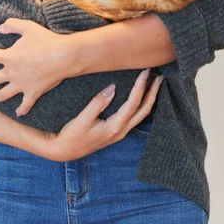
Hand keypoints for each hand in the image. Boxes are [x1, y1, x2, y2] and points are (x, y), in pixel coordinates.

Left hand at [0, 18, 69, 115]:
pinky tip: (18, 113)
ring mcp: (21, 85)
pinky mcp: (33, 93)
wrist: (63, 56)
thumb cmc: (46, 40)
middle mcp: (11, 73)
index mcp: (8, 57)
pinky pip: (25, 105)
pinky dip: (21, 110)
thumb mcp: (28, 27)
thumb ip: (12, 25)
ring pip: (3, 94)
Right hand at [47, 69, 162, 161]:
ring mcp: (119, 133)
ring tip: (154, 85)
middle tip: (159, 77)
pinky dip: (141, 106)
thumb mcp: (82, 119)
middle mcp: (121, 131)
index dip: (140, 86)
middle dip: (153, 93)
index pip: (133, 103)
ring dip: (149, 99)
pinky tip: (141, 99)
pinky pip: (134, 118)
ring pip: (141, 115)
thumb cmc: (72, 136)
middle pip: (144, 110)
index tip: (145, 72)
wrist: (64, 151)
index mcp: (115, 127)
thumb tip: (113, 88)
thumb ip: (98, 103)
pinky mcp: (115, 132)